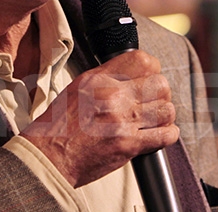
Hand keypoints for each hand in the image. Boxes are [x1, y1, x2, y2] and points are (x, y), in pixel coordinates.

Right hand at [21, 50, 178, 187]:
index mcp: (98, 79)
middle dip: (160, 92)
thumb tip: (128, 72)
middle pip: (160, 84)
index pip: (142, 60)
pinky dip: (166, 135)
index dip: (152, 69)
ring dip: (163, 115)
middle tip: (151, 101)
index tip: (149, 77)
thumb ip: (104, 77)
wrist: (50, 157)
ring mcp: (122, 121)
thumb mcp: (77, 88)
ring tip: (153, 119)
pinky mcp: (129, 145)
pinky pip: (166, 135)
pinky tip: (156, 134)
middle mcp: (112, 96)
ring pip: (166, 109)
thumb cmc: (59, 125)